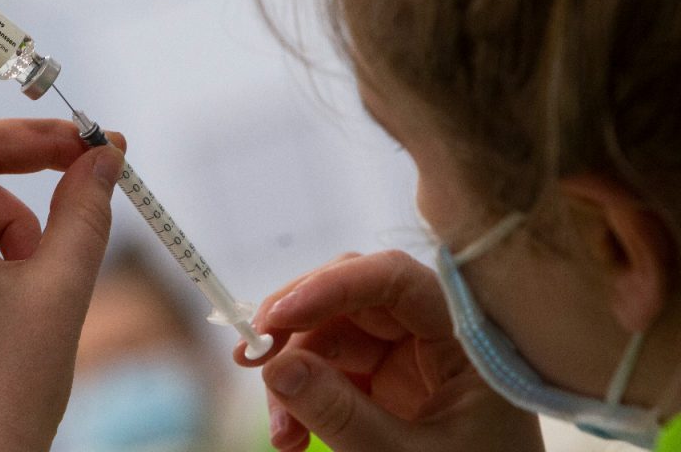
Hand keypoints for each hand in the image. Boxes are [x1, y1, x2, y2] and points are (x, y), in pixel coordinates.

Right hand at [234, 251, 544, 451]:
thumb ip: (343, 416)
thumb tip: (276, 367)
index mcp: (464, 339)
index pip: (394, 279)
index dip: (331, 286)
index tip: (276, 318)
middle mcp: (432, 335)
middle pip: (350, 299)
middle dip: (295, 328)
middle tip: (250, 357)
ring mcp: (406, 359)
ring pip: (328, 335)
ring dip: (291, 375)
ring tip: (281, 434)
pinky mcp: (384, 384)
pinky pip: (328, 371)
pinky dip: (302, 398)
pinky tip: (290, 437)